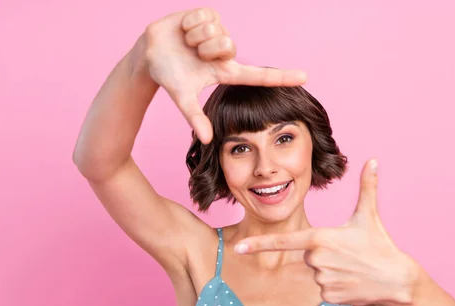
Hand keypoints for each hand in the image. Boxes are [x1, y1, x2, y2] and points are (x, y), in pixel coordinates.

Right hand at [143, 8, 306, 143]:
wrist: (150, 54)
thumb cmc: (168, 76)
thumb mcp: (182, 97)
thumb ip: (195, 118)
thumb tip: (207, 140)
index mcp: (226, 71)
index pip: (258, 75)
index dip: (281, 76)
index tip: (305, 78)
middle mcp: (226, 52)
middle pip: (229, 46)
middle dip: (205, 50)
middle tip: (193, 54)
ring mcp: (219, 33)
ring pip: (217, 31)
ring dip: (195, 37)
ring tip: (187, 43)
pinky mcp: (209, 15)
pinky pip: (206, 16)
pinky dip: (190, 24)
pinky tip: (184, 30)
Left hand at [234, 159, 418, 305]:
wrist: (396, 280)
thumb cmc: (380, 244)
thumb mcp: (369, 215)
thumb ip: (367, 187)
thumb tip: (373, 160)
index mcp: (320, 238)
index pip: (283, 240)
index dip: (259, 244)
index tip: (238, 248)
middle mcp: (317, 260)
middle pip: (307, 256)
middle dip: (323, 254)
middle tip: (347, 254)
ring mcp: (322, 280)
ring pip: (316, 273)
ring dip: (330, 270)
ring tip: (352, 268)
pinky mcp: (328, 297)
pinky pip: (323, 290)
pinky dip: (335, 286)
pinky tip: (352, 282)